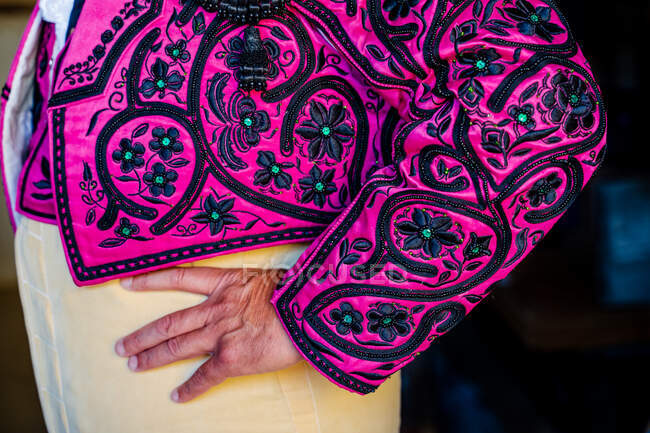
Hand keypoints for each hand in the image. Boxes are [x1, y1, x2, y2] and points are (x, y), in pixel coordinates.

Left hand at [114, 267, 301, 402]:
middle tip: (121, 346)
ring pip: (176, 346)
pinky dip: (189, 389)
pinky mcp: (231, 359)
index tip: (127, 283)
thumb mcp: (265, 277)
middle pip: (169, 322)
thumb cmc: (295, 292)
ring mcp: (221, 333)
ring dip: (152, 357)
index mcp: (225, 282)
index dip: (151, 280)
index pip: (179, 278)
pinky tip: (177, 396)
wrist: (310, 312)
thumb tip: (241, 291)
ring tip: (133, 364)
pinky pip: (204, 377)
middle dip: (142, 335)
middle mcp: (216, 307)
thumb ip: (244, 286)